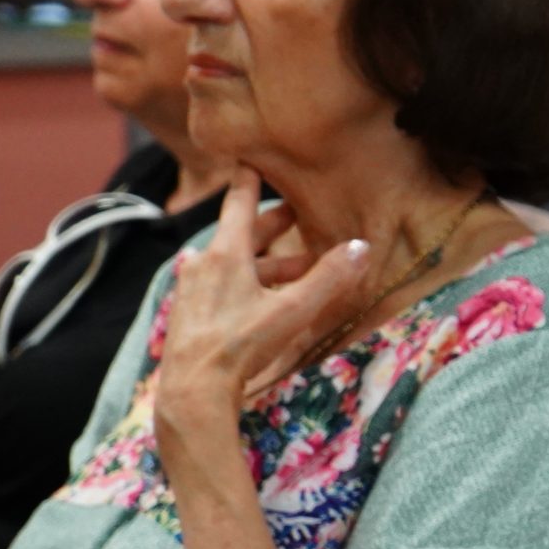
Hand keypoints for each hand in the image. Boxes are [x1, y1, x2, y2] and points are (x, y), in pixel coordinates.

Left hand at [154, 169, 372, 433]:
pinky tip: (261, 302)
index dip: (248, 179)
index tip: (251, 159)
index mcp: (226, 253)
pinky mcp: (188, 314)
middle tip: (295, 217)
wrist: (193, 390)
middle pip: (239, 235)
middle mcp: (203, 264)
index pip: (239, 203)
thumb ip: (328, 279)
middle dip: (271, 228)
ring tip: (296, 274)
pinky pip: (220, 287)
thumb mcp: (293, 311)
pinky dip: (245, 284)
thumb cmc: (241, 345)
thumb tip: (360, 247)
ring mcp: (192, 290)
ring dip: (264, 264)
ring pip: (232, 265)